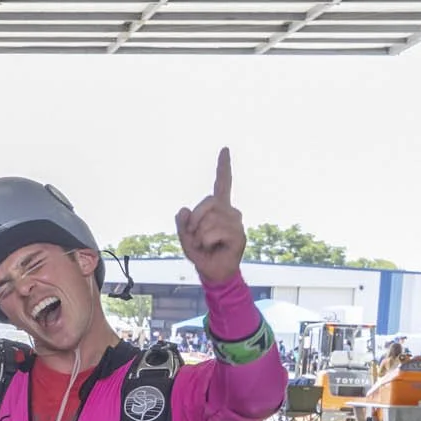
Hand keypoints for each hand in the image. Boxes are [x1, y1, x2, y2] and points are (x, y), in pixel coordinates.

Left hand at [176, 148, 243, 287]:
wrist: (213, 271)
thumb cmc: (201, 253)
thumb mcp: (185, 237)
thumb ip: (181, 224)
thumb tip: (183, 209)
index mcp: (218, 208)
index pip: (222, 184)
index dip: (223, 167)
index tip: (224, 149)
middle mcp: (230, 212)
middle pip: (208, 202)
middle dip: (194, 220)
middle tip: (194, 236)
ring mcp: (236, 222)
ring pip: (209, 219)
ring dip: (199, 235)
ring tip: (205, 244)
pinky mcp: (239, 235)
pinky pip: (213, 232)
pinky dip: (205, 241)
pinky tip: (213, 247)